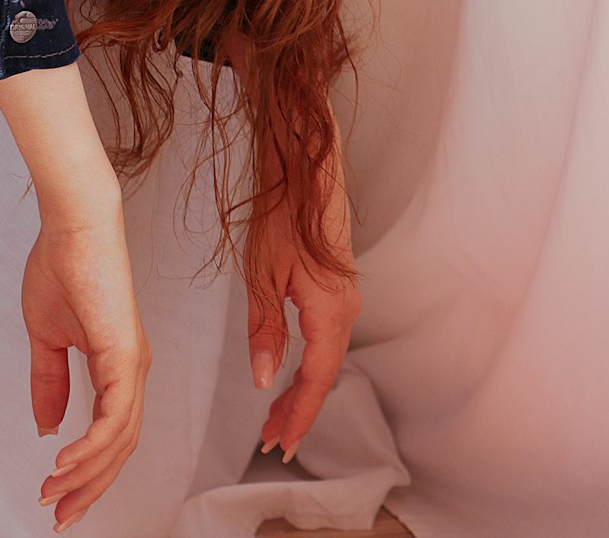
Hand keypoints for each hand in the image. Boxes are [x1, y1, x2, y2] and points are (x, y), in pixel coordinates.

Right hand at [27, 192, 150, 529]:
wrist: (72, 224)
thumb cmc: (61, 265)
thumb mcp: (47, 336)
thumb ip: (48, 381)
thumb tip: (49, 426)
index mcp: (117, 364)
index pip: (109, 434)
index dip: (85, 470)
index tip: (56, 495)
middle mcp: (132, 368)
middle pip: (119, 448)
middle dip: (88, 487)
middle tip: (57, 514)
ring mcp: (133, 362)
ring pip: (120, 440)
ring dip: (86, 474)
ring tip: (54, 493)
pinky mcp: (125, 354)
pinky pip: (115, 416)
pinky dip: (91, 446)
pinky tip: (64, 461)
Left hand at [247, 113, 359, 463]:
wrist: (305, 164)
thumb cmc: (283, 210)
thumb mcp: (263, 274)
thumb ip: (265, 330)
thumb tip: (264, 379)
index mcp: (330, 312)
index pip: (315, 381)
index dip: (297, 416)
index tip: (278, 443)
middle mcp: (345, 309)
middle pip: (324, 374)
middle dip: (299, 409)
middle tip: (273, 439)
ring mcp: (345, 295)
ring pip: (326, 356)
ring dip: (304, 386)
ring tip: (277, 412)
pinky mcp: (338, 283)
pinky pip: (327, 335)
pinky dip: (310, 360)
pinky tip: (292, 366)